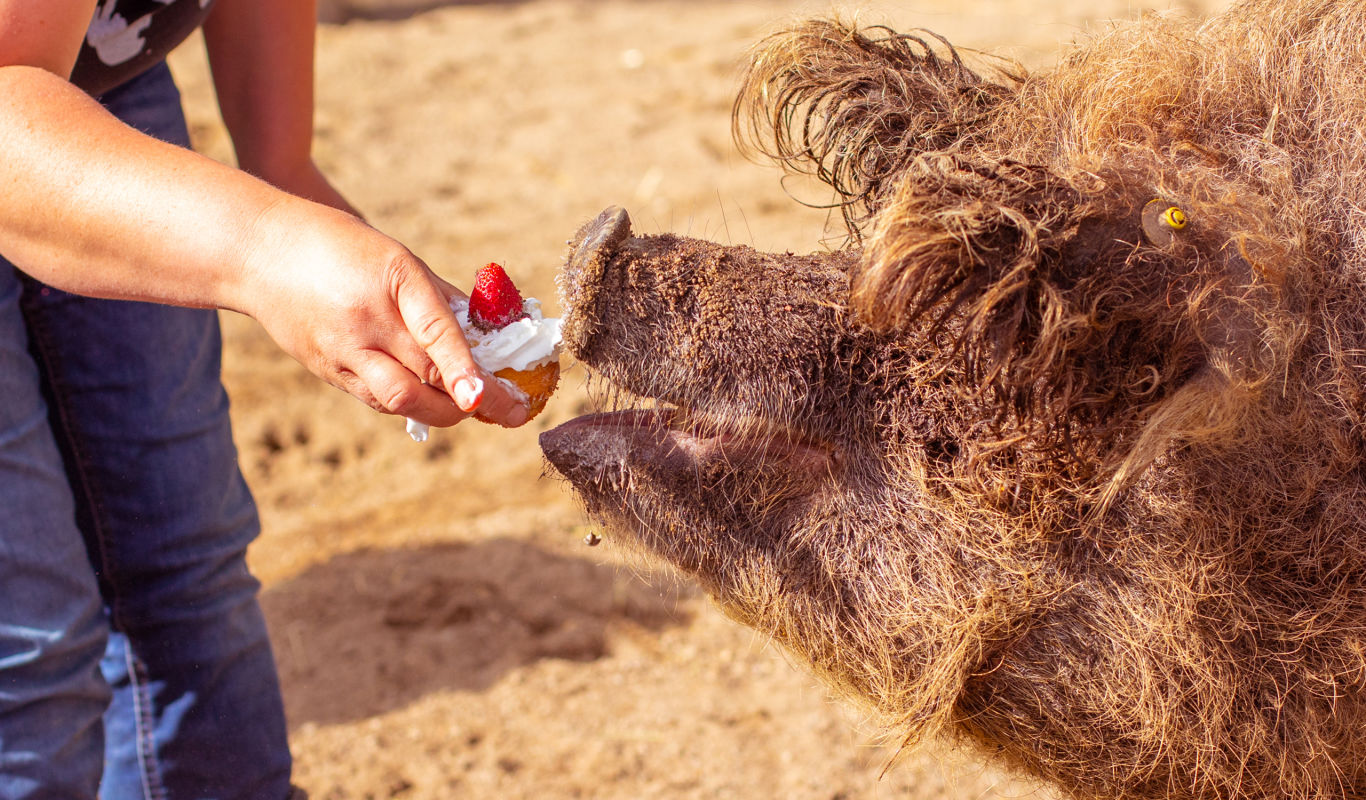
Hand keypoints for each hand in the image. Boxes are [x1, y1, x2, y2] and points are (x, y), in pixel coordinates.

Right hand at [230, 195, 529, 428]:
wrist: (256, 251)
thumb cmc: (338, 245)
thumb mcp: (398, 257)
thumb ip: (441, 297)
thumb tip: (489, 332)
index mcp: (390, 280)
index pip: (434, 333)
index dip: (462, 370)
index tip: (485, 398)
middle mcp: (364, 323)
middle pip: (422, 379)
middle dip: (472, 401)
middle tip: (511, 409)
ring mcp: (342, 352)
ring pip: (399, 401)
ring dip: (444, 411)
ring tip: (477, 408)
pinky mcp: (327, 371)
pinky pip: (378, 399)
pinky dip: (413, 403)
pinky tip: (436, 399)